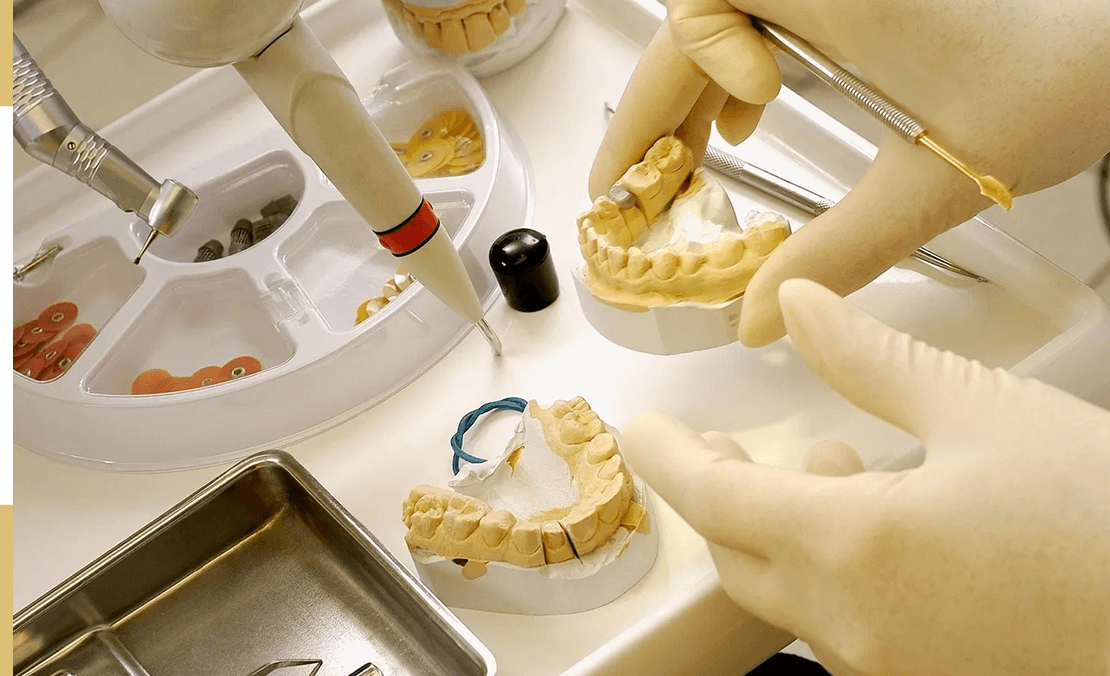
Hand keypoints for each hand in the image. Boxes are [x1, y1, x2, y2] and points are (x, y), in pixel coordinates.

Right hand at [590, 0, 1109, 345]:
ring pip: (718, 23)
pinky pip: (757, 20)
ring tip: (681, 162)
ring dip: (690, 91)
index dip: (692, 78)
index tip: (732, 137)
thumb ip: (837, 251)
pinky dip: (735, 71)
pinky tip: (750, 117)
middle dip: (654, 106)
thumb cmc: (1061, 74)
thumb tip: (759, 317)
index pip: (694, 14)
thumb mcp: (934, 181)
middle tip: (624, 186)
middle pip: (692, 23)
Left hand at [621, 279, 1109, 675]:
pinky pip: (839, 625)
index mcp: (852, 548)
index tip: (641, 432)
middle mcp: (853, 622)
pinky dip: (830, 570)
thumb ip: (871, 358)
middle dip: (716, 494)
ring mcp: (886, 666)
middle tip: (718, 449)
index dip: (667, 458)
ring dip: (780, 528)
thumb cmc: (1105, 524)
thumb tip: (802, 306)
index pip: (712, 499)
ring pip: (785, 592)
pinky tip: (879, 527)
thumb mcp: (981, 412)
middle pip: (737, 553)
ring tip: (828, 466)